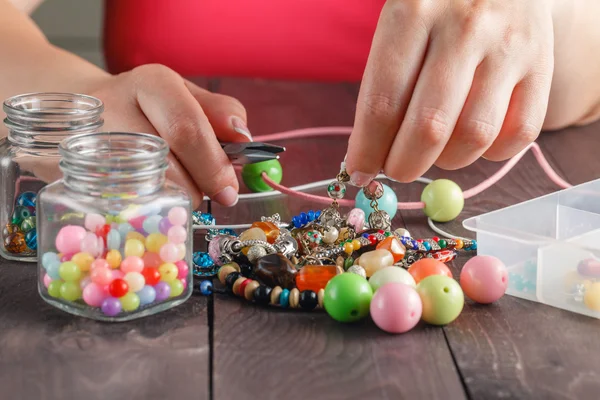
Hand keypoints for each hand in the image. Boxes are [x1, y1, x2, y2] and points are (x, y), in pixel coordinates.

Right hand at [86, 64, 251, 208]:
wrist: (79, 107)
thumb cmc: (146, 107)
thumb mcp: (187, 97)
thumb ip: (220, 115)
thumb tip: (243, 138)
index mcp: (152, 83)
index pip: (188, 130)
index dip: (214, 167)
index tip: (229, 191)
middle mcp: (115, 107)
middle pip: (167, 168)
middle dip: (195, 190)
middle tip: (204, 195)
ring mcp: (84, 142)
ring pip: (143, 193)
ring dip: (169, 201)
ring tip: (169, 185)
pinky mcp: (65, 172)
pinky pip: (116, 206)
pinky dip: (139, 209)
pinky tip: (144, 197)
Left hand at [346, 0, 554, 184]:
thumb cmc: (435, 9)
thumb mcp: (399, 25)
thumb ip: (385, 83)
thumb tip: (369, 155)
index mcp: (412, 15)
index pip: (382, 103)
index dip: (367, 151)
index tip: (359, 172)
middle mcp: (464, 29)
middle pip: (428, 128)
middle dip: (403, 165)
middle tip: (396, 170)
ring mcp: (508, 46)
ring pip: (474, 136)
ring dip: (446, 161)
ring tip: (433, 151)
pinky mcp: (541, 63)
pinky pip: (520, 133)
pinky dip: (492, 154)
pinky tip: (472, 142)